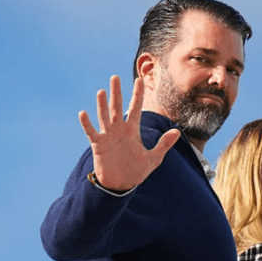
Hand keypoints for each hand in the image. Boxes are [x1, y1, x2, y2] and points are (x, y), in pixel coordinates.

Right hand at [79, 75, 179, 191]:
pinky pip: (91, 132)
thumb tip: (178, 132)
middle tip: (115, 77)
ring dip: (102, 104)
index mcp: (132, 130)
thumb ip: (164, 144)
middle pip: (117, 107)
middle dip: (117, 93)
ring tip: (102, 91)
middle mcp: (119, 129)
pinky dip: (87, 123)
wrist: (121, 184)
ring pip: (104, 116)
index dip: (137, 95)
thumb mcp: (153, 158)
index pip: (135, 108)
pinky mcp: (98, 145)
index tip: (139, 80)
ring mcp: (108, 136)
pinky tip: (83, 113)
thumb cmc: (136, 171)